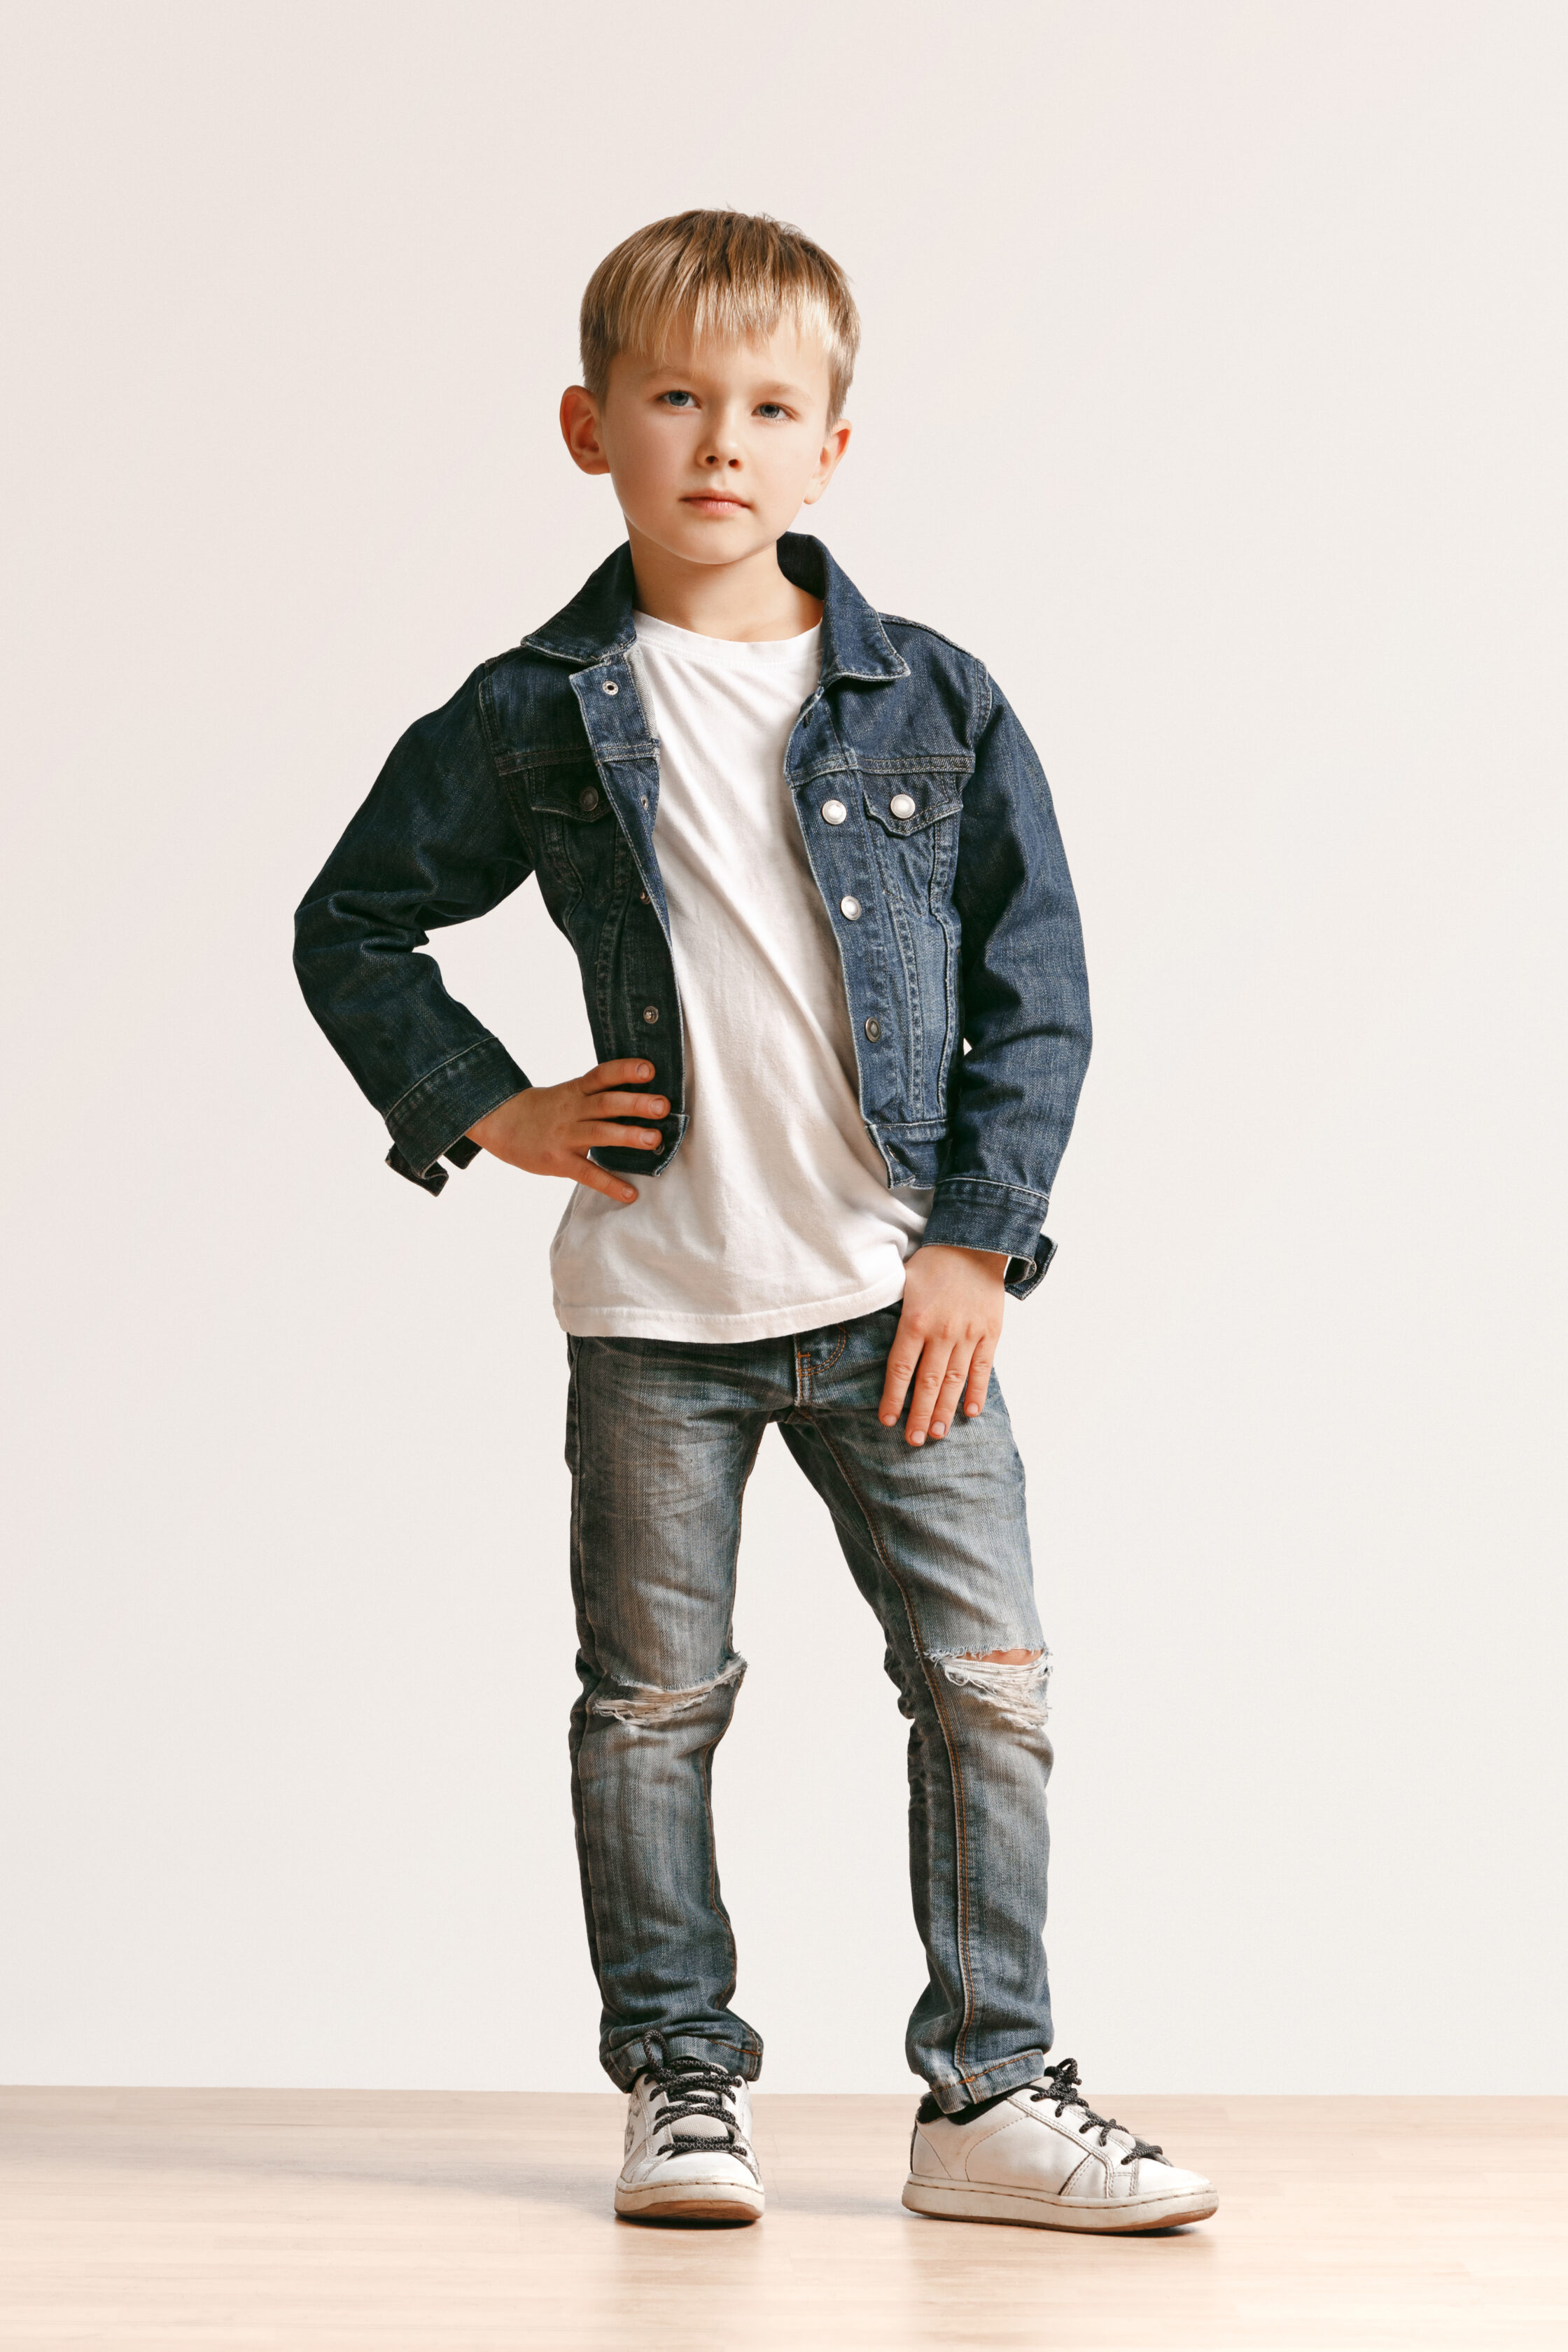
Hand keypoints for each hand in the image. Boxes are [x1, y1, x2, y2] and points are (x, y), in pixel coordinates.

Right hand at [465, 1060, 667, 1204]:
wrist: (502, 1124)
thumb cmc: (546, 1110)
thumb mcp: (568, 1093)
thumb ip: (598, 1094)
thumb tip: (641, 1093)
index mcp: (576, 1091)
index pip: (601, 1075)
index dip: (624, 1070)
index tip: (648, 1069)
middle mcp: (572, 1110)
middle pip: (606, 1103)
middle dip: (635, 1104)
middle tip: (663, 1106)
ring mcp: (565, 1136)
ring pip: (599, 1133)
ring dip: (628, 1136)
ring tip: (654, 1139)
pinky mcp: (558, 1161)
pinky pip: (587, 1173)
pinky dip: (609, 1184)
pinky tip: (630, 1193)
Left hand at [879, 1244, 1009, 1446]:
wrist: (975, 1241)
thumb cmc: (933, 1262)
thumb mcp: (902, 1281)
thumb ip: (890, 1310)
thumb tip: (866, 1333)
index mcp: (915, 1320)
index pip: (900, 1369)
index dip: (893, 1398)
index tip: (888, 1420)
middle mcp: (942, 1332)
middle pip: (928, 1383)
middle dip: (919, 1415)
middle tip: (913, 1441)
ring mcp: (969, 1334)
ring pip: (955, 1380)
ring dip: (946, 1410)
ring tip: (937, 1434)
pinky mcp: (990, 1332)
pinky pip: (984, 1368)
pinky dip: (977, 1391)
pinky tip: (971, 1412)